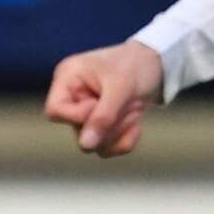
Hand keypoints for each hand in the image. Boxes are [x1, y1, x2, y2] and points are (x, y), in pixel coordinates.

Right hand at [44, 42, 166, 156]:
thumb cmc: (135, 65)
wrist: (158, 64)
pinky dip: (126, 138)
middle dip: (109, 124)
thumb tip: (85, 145)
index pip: (55, 111)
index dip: (78, 116)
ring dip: (120, 132)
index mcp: (68, 79)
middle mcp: (73, 98)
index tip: (100, 104)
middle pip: (78, 132)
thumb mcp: (121, 87)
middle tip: (129, 105)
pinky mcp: (102, 127)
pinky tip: (136, 120)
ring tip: (134, 109)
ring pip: (94, 145)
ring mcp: (87, 115)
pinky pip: (109, 149)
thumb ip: (103, 116)